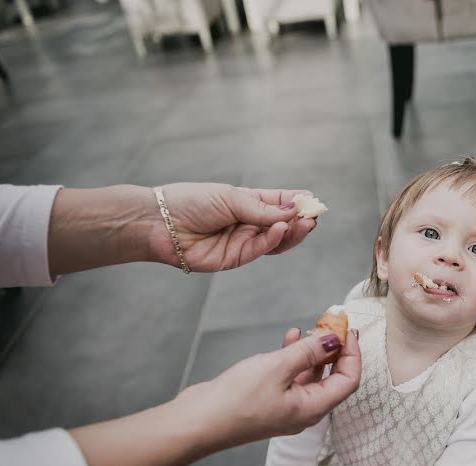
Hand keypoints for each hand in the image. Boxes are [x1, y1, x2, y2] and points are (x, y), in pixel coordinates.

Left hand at [150, 183, 317, 271]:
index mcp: (250, 202)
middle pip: (284, 223)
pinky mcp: (237, 257)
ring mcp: (245, 240)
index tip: (314, 202)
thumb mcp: (230, 198)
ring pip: (278, 240)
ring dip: (292, 232)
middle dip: (300, 220)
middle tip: (313, 217)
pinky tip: (278, 228)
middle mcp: (250, 222)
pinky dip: (273, 239)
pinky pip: (261, 249)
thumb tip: (292, 211)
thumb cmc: (191, 202)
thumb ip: (261, 208)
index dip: (298, 203)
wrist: (161, 223)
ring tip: (304, 223)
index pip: (281, 202)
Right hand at [172, 326, 360, 448]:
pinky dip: (294, 356)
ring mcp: (287, 407)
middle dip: (335, 349)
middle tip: (333, 323)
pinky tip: (290, 337)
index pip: (349, 380)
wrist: (197, 423)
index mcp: (313, 409)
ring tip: (311, 326)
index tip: (346, 329)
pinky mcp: (270, 400)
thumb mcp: (277, 368)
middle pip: (333, 377)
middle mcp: (304, 410)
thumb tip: (334, 338)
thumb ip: (309, 351)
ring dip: (314, 350)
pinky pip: (291, 376)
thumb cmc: (236, 401)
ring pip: (311, 375)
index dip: (353, 353)